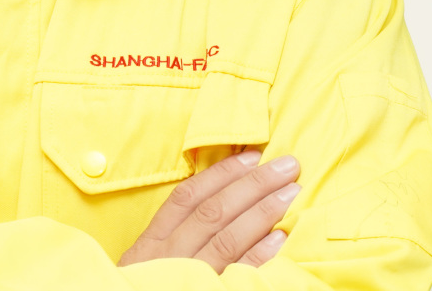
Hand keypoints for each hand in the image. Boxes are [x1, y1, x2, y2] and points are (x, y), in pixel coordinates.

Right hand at [119, 151, 300, 272]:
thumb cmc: (140, 290)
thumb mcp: (145, 264)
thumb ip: (173, 236)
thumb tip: (219, 200)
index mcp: (152, 243)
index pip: (188, 196)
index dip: (221, 173)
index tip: (251, 155)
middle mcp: (168, 257)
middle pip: (213, 211)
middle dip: (252, 184)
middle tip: (286, 164)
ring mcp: (187, 278)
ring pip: (227, 238)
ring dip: (262, 212)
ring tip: (291, 192)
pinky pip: (235, 275)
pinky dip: (258, 256)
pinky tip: (279, 239)